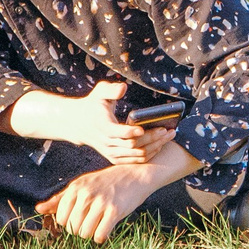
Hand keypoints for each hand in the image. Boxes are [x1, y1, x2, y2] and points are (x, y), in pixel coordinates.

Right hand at [5, 80, 176, 165]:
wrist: (79, 124)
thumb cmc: (94, 104)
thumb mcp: (99, 92)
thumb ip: (111, 89)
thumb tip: (123, 88)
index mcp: (102, 125)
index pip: (118, 133)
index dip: (132, 132)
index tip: (144, 127)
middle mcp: (106, 142)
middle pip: (133, 145)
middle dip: (152, 138)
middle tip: (168, 130)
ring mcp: (111, 152)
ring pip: (136, 154)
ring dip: (155, 147)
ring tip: (168, 136)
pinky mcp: (115, 158)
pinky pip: (135, 161)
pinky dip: (149, 154)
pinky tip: (159, 145)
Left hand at [35, 139, 201, 242]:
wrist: (136, 174)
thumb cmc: (106, 182)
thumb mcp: (82, 185)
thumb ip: (60, 199)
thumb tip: (38, 210)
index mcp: (76, 187)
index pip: (62, 218)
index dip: (70, 223)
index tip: (81, 218)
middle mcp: (86, 193)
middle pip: (72, 228)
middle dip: (81, 229)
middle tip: (92, 221)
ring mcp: (100, 202)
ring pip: (84, 233)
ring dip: (91, 234)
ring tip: (99, 224)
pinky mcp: (114, 211)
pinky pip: (99, 236)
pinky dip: (101, 237)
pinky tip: (106, 229)